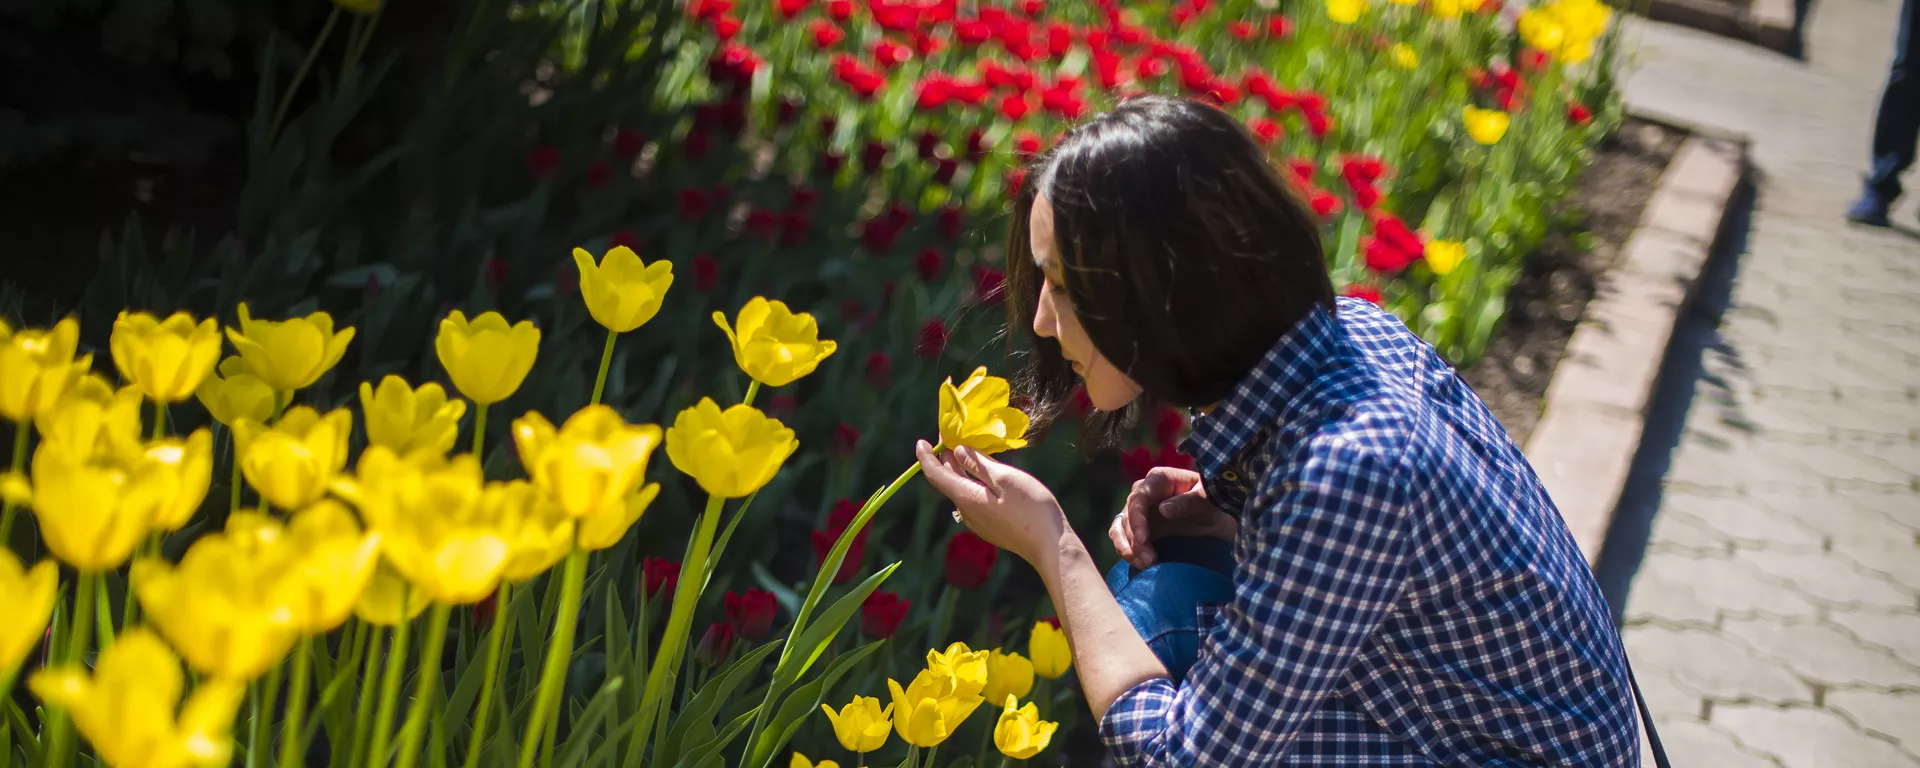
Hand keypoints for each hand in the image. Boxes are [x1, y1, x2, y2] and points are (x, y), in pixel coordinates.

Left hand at [915, 441, 1068, 566]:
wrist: (1050, 548)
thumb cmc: (1031, 509)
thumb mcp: (1005, 478)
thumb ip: (979, 465)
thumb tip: (958, 452)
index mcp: (966, 498)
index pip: (936, 475)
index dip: (926, 457)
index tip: (921, 441)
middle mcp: (966, 512)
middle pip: (949, 482)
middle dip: (946, 459)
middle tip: (950, 437)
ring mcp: (978, 522)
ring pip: (962, 491)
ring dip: (961, 470)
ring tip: (967, 450)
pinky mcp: (990, 527)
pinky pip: (974, 499)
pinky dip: (973, 482)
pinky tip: (985, 473)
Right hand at [1110, 467, 1236, 569]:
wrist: (1220, 520)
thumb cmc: (1216, 503)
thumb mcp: (1208, 501)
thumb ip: (1188, 502)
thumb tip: (1163, 509)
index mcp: (1160, 479)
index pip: (1139, 496)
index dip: (1137, 518)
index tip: (1143, 539)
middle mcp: (1145, 492)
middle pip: (1128, 514)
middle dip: (1135, 539)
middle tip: (1150, 560)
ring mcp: (1140, 511)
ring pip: (1120, 527)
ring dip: (1128, 547)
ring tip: (1145, 564)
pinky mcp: (1138, 528)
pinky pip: (1122, 538)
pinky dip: (1126, 551)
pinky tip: (1140, 564)